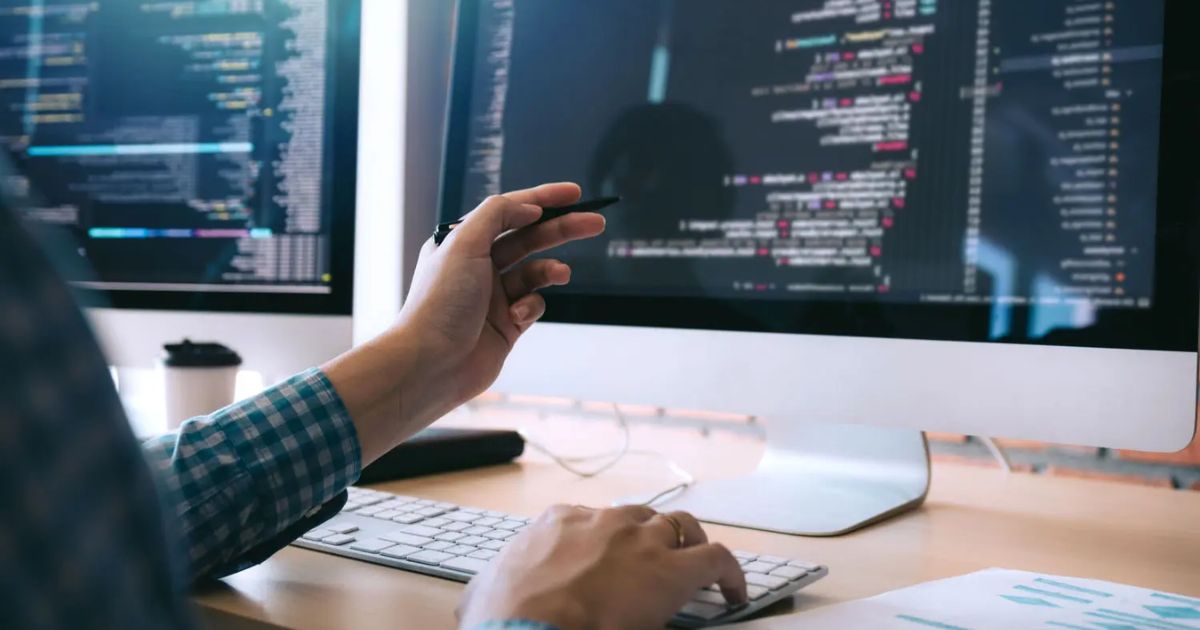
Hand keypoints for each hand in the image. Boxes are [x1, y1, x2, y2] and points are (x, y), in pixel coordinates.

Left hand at [397, 182, 603, 414]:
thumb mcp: (464, 243)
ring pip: (534, 273)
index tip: (574, 193)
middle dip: (561, 229)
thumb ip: (498, 214)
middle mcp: (478, 266)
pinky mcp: (506, 325)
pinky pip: (533, 305)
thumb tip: (530, 207)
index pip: (509, 210)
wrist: (430, 364)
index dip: (543, 199)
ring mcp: (493, 296)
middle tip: (594, 223)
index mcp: (463, 242)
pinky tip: (518, 316)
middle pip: (528, 238)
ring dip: (550, 270)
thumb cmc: (440, 302)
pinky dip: (532, 307)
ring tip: (562, 274)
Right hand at [457, 506, 747, 629]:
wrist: (530, 628)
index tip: (607, 564)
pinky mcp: (675, 571)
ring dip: (691, 542)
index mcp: (559, 523)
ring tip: (699, 565)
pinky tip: (735, 593)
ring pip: (682, 526)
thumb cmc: (505, 616)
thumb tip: (475, 601)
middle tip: (659, 560)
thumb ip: (488, 587)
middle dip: (651, 536)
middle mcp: (604, 523)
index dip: (604, 543)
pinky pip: (717, 559)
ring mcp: (642, 542)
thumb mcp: (482, 593)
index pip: (590, 521)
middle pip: (640, 518)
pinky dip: (731, 573)